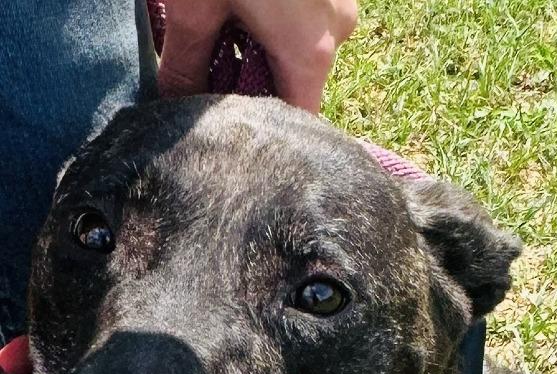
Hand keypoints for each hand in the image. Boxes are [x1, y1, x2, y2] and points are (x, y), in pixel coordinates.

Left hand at [159, 0, 357, 112]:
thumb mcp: (194, 4)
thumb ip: (184, 61)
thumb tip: (170, 103)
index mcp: (310, 53)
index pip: (299, 120)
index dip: (267, 129)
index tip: (233, 125)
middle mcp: (338, 30)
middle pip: (299, 78)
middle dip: (258, 76)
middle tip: (212, 62)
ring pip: (304, 39)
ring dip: (267, 39)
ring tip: (225, 18)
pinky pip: (309, 8)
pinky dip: (280, 11)